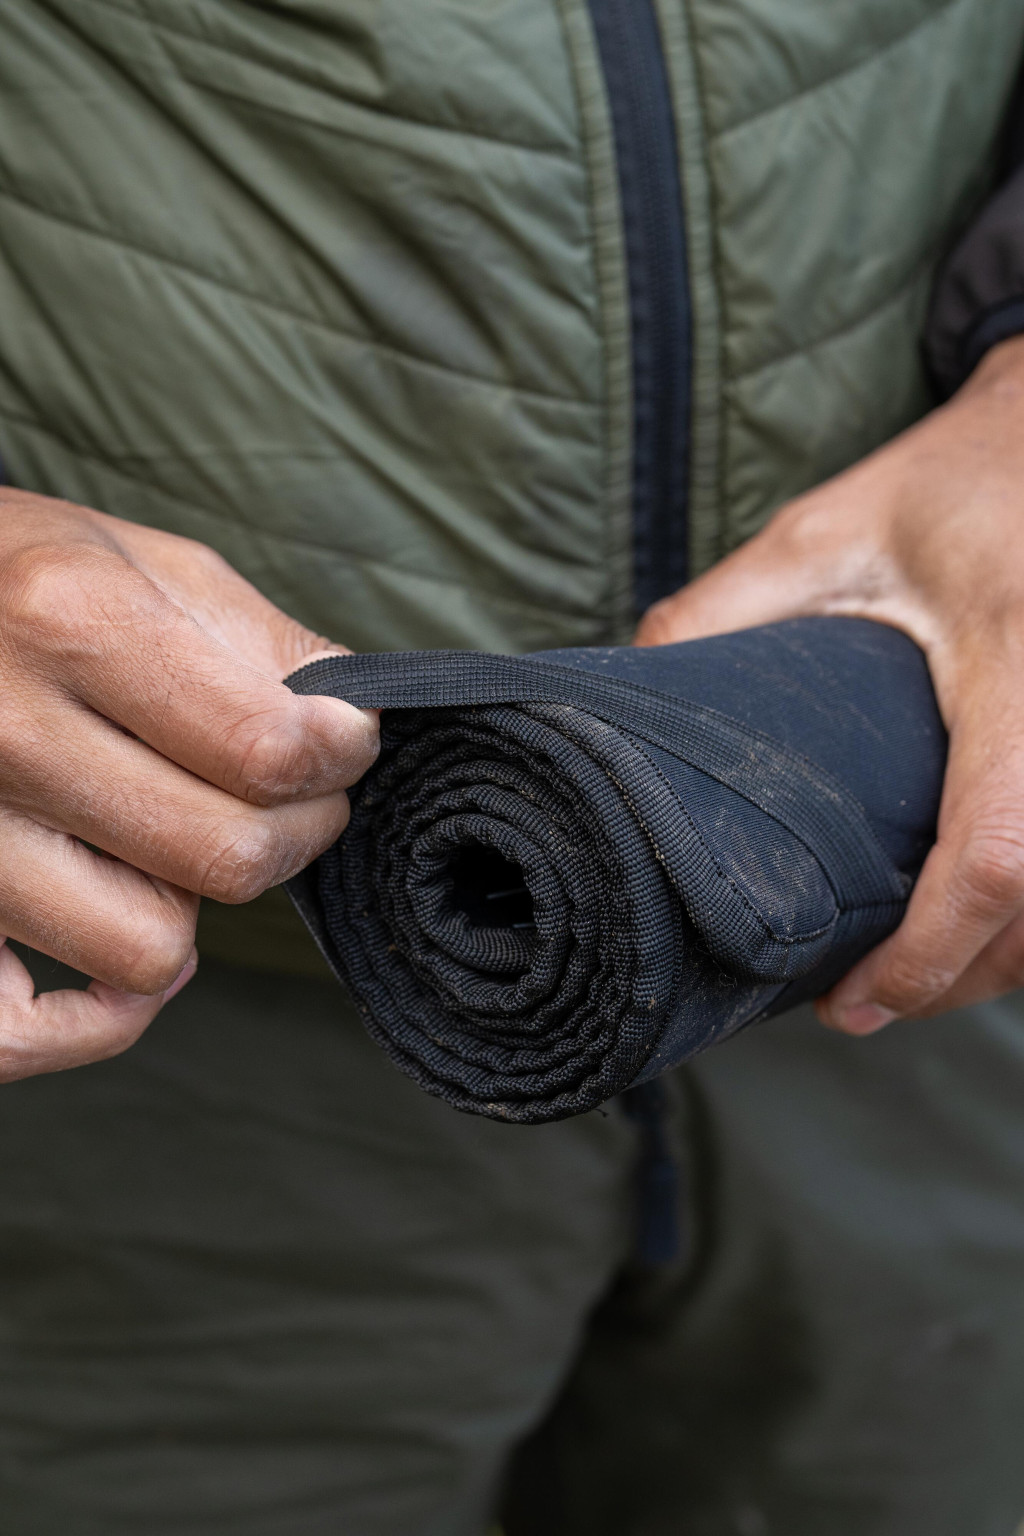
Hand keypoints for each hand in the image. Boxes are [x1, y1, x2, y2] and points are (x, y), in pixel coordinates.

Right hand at [0, 490, 377, 1079]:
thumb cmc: (14, 579)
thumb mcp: (138, 558)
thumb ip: (259, 638)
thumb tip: (353, 715)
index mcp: (70, 623)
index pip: (267, 749)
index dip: (340, 753)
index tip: (343, 739)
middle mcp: (7, 735)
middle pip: (228, 856)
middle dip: (299, 827)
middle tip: (292, 791)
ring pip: (151, 949)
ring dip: (193, 900)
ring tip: (176, 838)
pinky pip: (27, 1032)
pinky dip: (96, 1015)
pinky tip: (127, 952)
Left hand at [635, 334, 1023, 1033]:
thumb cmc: (954, 475)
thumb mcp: (825, 530)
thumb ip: (725, 609)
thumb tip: (634, 689)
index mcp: (1013, 654)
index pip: (996, 851)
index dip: (930, 952)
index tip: (857, 997)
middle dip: (954, 979)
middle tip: (861, 1002)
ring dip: (1000, 960)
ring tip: (909, 976)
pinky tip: (974, 926)